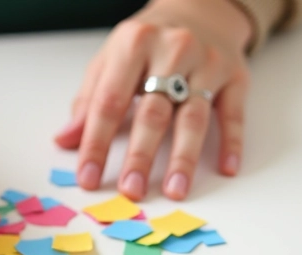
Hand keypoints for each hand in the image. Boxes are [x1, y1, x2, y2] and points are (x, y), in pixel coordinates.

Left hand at [54, 0, 252, 199]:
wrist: (201, 9)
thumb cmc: (149, 42)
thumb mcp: (111, 59)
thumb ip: (88, 100)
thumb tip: (66, 141)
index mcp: (134, 44)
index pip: (109, 102)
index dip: (97, 143)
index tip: (88, 177)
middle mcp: (173, 51)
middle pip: (153, 112)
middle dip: (140, 156)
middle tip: (131, 190)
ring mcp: (208, 63)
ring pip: (194, 117)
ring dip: (183, 157)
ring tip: (174, 190)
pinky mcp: (236, 76)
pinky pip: (234, 113)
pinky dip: (232, 143)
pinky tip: (226, 169)